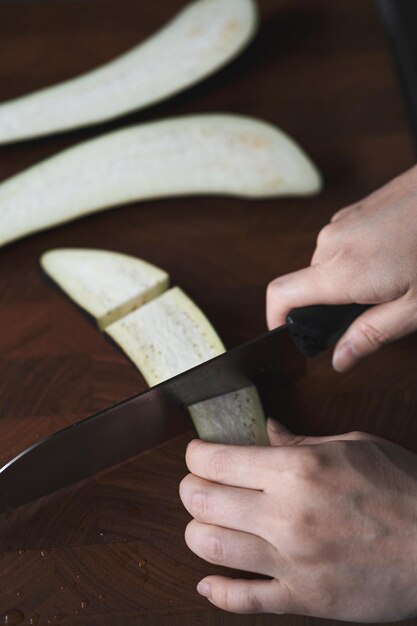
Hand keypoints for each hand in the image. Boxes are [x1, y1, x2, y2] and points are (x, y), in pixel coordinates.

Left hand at [179, 420, 416, 619]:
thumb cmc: (403, 489)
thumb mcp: (353, 447)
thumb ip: (299, 439)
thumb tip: (264, 430)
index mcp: (298, 470)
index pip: (216, 461)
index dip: (196, 453)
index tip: (198, 453)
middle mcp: (287, 515)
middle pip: (203, 501)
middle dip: (190, 488)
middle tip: (198, 484)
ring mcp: (293, 561)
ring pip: (211, 548)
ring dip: (196, 532)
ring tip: (205, 522)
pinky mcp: (304, 599)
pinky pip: (244, 600)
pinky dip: (216, 592)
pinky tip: (208, 582)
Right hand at [267, 166, 416, 370]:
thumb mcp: (415, 307)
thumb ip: (371, 334)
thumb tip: (340, 359)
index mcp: (343, 270)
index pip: (281, 294)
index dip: (275, 318)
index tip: (286, 332)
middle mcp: (332, 241)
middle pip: (310, 283)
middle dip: (334, 300)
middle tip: (377, 304)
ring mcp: (342, 220)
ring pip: (329, 262)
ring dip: (351, 276)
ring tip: (394, 274)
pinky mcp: (354, 208)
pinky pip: (342, 242)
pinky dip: (360, 256)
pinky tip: (394, 254)